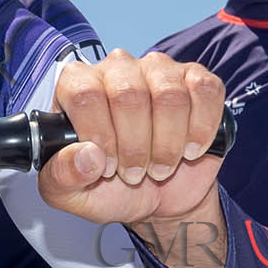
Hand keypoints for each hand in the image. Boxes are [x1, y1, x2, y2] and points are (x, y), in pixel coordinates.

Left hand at [39, 50, 227, 262]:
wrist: (157, 199)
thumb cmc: (109, 188)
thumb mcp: (72, 194)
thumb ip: (62, 177)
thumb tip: (86, 156)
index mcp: (77, 85)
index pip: (84, 94)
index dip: (100, 135)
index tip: (108, 167)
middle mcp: (117, 68)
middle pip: (128, 95)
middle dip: (135, 147)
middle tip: (135, 173)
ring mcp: (159, 70)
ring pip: (169, 96)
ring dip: (167, 144)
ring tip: (160, 166)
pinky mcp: (196, 80)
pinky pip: (205, 91)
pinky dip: (201, 129)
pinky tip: (190, 150)